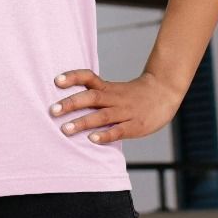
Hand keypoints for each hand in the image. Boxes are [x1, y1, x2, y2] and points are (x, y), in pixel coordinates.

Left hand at [49, 69, 183, 142]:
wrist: (164, 93)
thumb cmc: (134, 94)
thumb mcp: (114, 90)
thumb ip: (96, 95)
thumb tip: (68, 102)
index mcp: (108, 87)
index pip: (89, 78)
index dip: (73, 78)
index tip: (56, 80)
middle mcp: (114, 98)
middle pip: (91, 97)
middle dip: (71, 103)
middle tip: (53, 110)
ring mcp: (125, 111)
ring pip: (102, 115)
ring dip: (83, 122)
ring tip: (65, 129)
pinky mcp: (136, 125)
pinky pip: (119, 131)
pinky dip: (105, 135)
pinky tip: (92, 139)